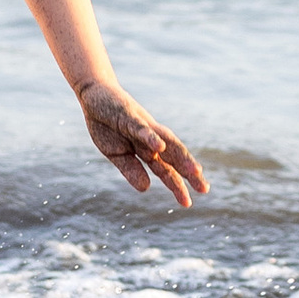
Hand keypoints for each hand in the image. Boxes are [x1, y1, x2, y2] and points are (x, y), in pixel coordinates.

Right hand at [79, 79, 207, 207]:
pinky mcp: (128, 116)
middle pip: (173, 156)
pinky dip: (151, 137)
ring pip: (166, 141)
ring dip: (179, 155)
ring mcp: (142, 126)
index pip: (166, 169)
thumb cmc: (108, 124)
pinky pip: (141, 128)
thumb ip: (131, 169)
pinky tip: (160, 146)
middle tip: (204, 188)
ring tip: (194, 170)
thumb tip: (146, 188)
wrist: (94, 94)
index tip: (188, 203)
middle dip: (189, 172)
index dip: (177, 185)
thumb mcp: (116, 153)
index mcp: (147, 148)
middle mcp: (151, 137)